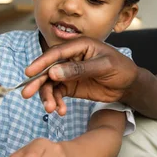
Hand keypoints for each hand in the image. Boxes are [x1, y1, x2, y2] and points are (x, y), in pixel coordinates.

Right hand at [21, 37, 137, 113]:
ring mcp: (69, 72)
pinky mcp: (71, 86)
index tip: (29, 73)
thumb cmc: (121, 68)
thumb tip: (54, 72)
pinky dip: (56, 102)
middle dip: (38, 82)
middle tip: (26, 94)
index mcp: (79, 45)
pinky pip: (58, 93)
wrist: (129, 84)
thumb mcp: (103, 67)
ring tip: (51, 108)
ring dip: (47, 96)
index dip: (42, 62)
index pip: (56, 53)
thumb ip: (79, 69)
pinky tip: (60, 111)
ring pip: (50, 83)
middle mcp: (71, 58)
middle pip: (49, 69)